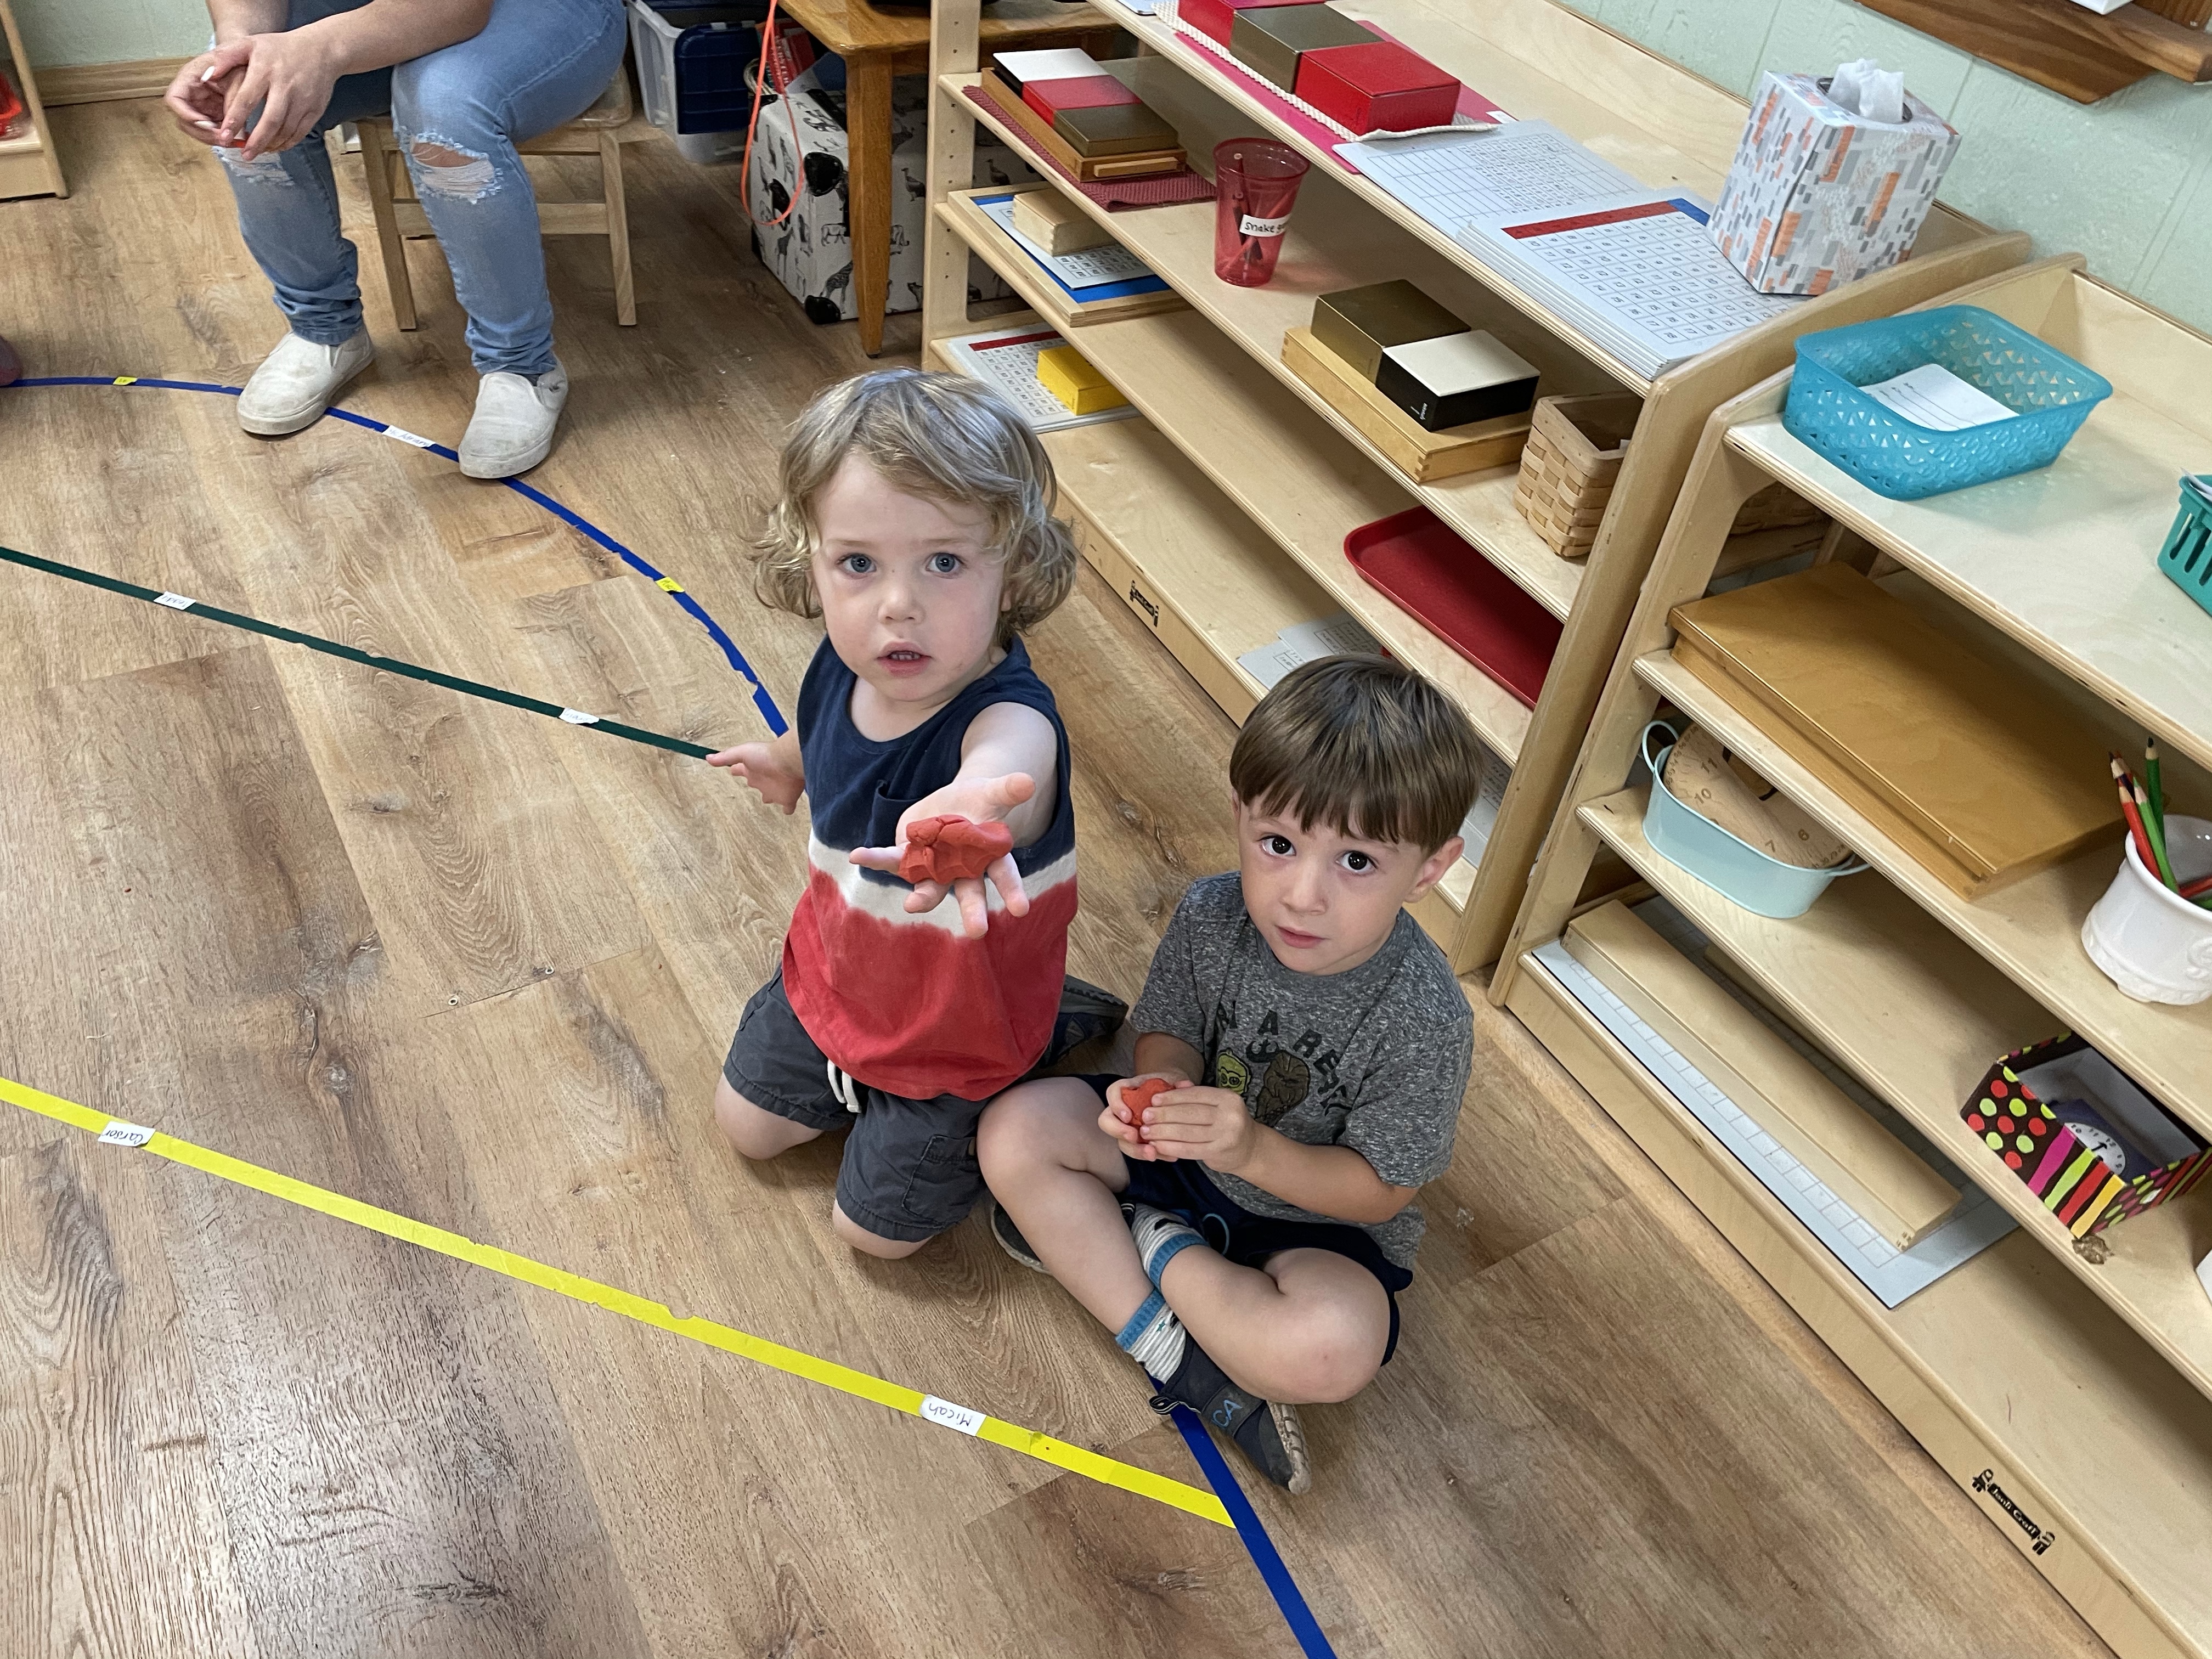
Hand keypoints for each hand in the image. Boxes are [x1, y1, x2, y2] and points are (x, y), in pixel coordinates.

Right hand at [163, 51, 240, 146]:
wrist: (246, 60)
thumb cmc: (240, 63)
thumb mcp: (240, 77)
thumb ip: (234, 97)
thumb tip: (230, 123)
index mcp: (189, 77)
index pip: (174, 99)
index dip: (185, 114)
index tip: (206, 124)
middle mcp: (189, 93)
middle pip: (183, 120)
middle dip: (202, 133)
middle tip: (223, 139)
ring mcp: (198, 106)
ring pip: (195, 130)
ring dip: (211, 139)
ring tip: (231, 142)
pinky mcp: (209, 114)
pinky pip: (209, 131)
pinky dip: (220, 137)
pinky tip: (236, 141)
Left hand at [199, 33, 343, 158]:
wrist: (320, 50)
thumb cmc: (280, 48)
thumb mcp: (250, 43)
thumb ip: (226, 57)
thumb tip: (207, 75)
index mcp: (265, 70)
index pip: (247, 99)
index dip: (236, 120)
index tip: (225, 135)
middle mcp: (285, 86)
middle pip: (270, 121)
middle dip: (257, 141)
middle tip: (245, 155)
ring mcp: (303, 100)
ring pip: (286, 130)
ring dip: (271, 144)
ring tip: (257, 151)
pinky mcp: (315, 110)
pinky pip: (300, 132)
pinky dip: (287, 143)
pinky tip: (276, 146)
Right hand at [708, 741, 803, 812]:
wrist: (788, 762)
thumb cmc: (766, 755)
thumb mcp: (742, 753)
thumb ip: (726, 757)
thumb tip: (708, 757)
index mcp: (752, 769)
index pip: (740, 769)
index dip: (736, 769)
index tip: (733, 770)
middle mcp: (763, 779)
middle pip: (755, 782)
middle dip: (753, 782)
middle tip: (751, 783)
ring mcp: (775, 790)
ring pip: (770, 796)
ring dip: (769, 796)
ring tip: (768, 798)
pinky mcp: (786, 798)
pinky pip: (787, 807)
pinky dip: (787, 809)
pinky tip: (787, 810)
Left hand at [847, 771, 1035, 939]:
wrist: (950, 804)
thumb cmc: (977, 802)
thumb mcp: (991, 792)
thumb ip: (1008, 790)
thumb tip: (1029, 781)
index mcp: (988, 856)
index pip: (1004, 874)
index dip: (1012, 890)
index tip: (1021, 910)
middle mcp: (962, 869)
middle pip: (969, 892)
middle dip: (973, 910)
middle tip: (978, 932)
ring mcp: (934, 868)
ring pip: (929, 887)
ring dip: (922, 897)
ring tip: (912, 906)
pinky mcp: (909, 858)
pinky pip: (891, 860)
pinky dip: (874, 858)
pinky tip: (858, 855)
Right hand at [1100, 1072, 1191, 1162]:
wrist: (1175, 1098)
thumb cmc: (1168, 1086)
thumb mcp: (1173, 1080)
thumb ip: (1177, 1083)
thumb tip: (1185, 1086)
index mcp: (1127, 1091)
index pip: (1112, 1093)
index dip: (1116, 1105)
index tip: (1128, 1116)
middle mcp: (1123, 1110)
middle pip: (1106, 1121)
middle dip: (1118, 1131)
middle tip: (1134, 1137)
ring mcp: (1129, 1128)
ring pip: (1122, 1142)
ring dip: (1135, 1150)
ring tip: (1153, 1154)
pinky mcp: (1140, 1142)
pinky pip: (1141, 1151)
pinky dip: (1156, 1154)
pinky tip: (1170, 1156)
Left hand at [1125, 1084, 1258, 1170]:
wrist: (1250, 1149)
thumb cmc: (1226, 1124)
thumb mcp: (1218, 1106)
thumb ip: (1197, 1098)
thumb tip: (1169, 1088)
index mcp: (1227, 1098)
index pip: (1195, 1095)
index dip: (1172, 1097)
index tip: (1153, 1099)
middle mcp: (1230, 1115)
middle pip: (1190, 1113)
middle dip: (1164, 1115)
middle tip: (1145, 1116)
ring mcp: (1226, 1134)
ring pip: (1187, 1132)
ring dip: (1163, 1132)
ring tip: (1146, 1132)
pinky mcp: (1219, 1152)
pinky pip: (1190, 1149)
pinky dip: (1171, 1147)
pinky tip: (1158, 1146)